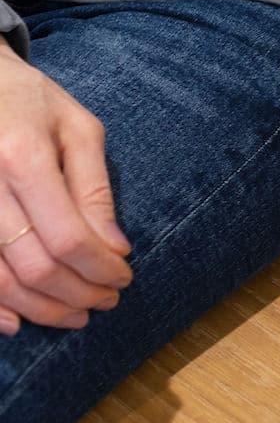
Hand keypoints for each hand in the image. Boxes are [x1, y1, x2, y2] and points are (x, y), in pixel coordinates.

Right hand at [0, 44, 131, 335]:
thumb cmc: (30, 100)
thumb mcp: (77, 128)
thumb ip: (95, 188)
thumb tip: (115, 248)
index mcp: (22, 155)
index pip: (68, 234)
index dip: (100, 267)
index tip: (124, 276)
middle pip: (34, 264)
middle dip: (78, 292)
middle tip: (107, 299)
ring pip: (0, 280)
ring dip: (42, 308)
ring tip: (76, 314)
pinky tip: (19, 322)